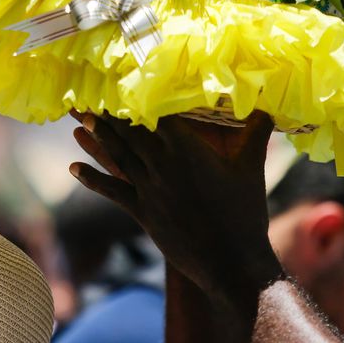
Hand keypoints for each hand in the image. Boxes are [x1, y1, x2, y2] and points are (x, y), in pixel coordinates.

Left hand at [69, 111, 280, 303]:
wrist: (230, 263)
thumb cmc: (245, 213)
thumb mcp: (252, 168)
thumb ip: (256, 134)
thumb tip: (270, 106)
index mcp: (187, 149)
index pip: (157, 114)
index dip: (137, 96)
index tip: (120, 79)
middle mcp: (162, 165)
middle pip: (130, 131)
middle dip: (109, 111)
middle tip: (89, 93)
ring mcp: (149, 189)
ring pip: (117, 156)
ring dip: (97, 136)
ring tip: (81, 118)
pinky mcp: (142, 212)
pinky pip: (111, 190)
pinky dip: (91, 178)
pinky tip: (74, 167)